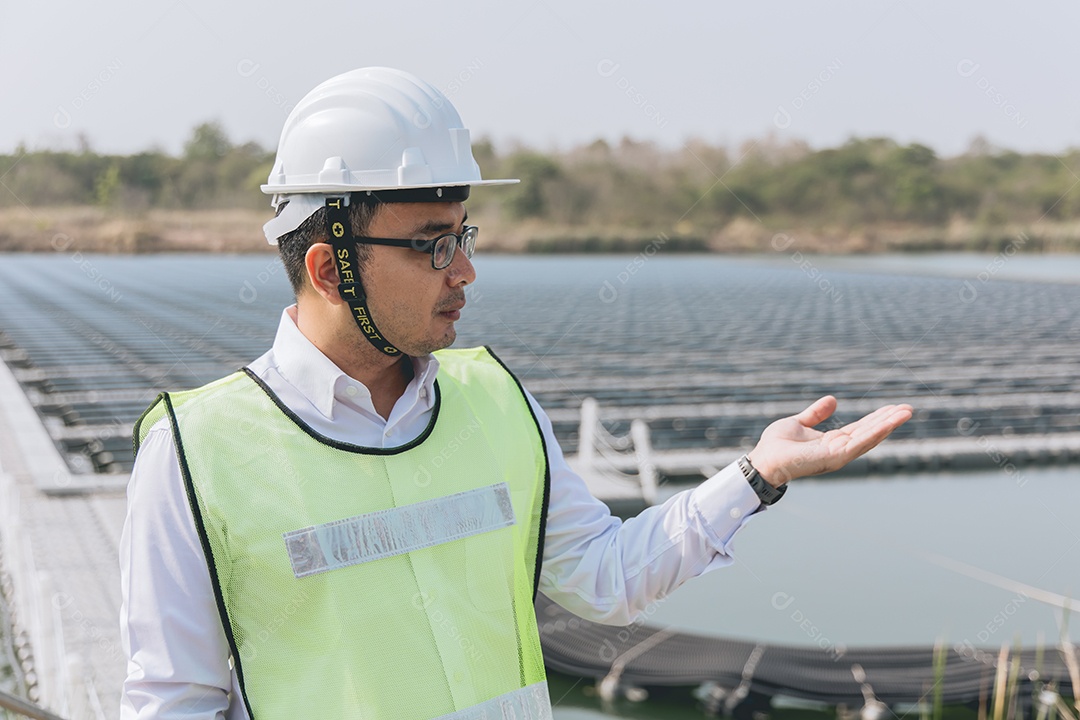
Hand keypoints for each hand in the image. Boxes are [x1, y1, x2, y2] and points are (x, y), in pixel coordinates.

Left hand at [747, 396, 912, 486]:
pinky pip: (859, 443)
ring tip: (906, 412)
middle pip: (870, 433)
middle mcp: (839, 450)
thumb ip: (815, 414)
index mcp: (832, 442)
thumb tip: (832, 400)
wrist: (763, 460)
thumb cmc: (776, 445)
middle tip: (908, 408)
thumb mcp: (799, 422)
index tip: (893, 407)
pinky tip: (889, 422)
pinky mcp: (834, 457)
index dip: (877, 418)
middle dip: (889, 421)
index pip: (860, 429)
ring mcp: (838, 455)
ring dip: (889, 425)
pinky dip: (876, 432)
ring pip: (869, 438)